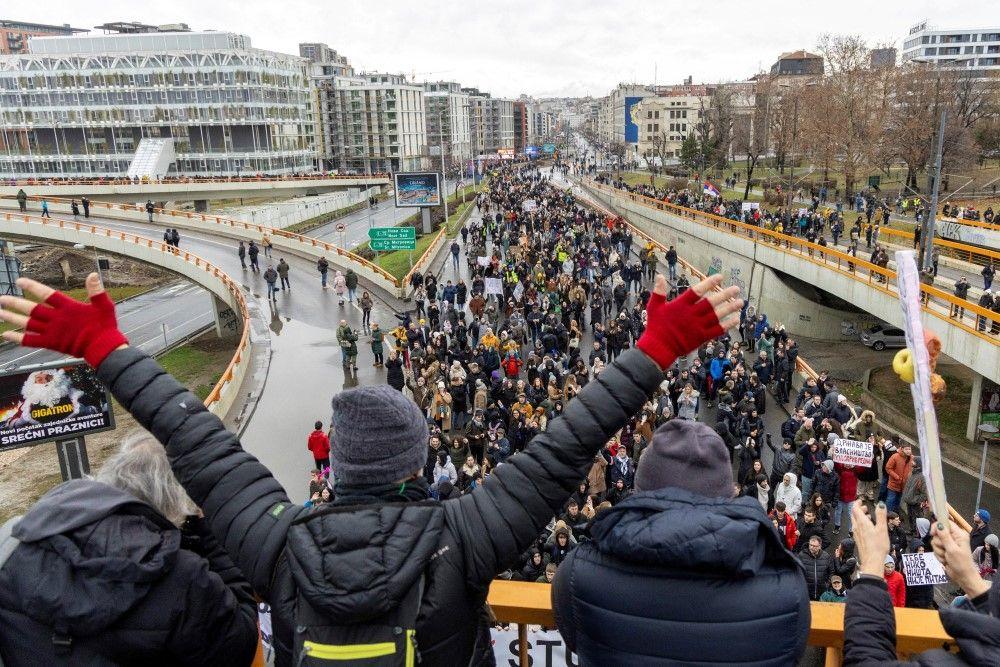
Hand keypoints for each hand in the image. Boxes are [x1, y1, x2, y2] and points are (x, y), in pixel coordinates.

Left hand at [0, 273, 127, 366]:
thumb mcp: (104, 305)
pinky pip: (30, 340)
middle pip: (32, 309)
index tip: (20, 281)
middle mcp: (57, 318)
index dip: (32, 287)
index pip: (46, 293)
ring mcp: (52, 331)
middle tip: (1, 299)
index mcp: (68, 307)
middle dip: (15, 303)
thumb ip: (96, 290)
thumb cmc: (105, 326)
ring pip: (28, 323)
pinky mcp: (51, 343)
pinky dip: (18, 337)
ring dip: (13, 318)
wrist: (103, 347)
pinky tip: (6, 334)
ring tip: (0, 313)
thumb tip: (92, 274)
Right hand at [636, 274, 741, 368]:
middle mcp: (691, 314)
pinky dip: (728, 324)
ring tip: (741, 302)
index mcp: (680, 305)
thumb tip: (660, 276)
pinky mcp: (701, 337)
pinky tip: (736, 319)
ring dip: (730, 308)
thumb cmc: (655, 326)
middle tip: (736, 289)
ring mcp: (697, 326)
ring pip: (717, 315)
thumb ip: (658, 292)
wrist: (658, 348)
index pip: (698, 291)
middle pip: (711, 302)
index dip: (709, 283)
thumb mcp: (654, 307)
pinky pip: (717, 330)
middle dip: (725, 295)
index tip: (720, 276)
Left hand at [852, 502, 889, 576]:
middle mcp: (857, 527)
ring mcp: (856, 534)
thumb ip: (881, 516)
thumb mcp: (882, 529)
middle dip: (858, 509)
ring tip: (868, 515)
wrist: (872, 561)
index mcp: (862, 523)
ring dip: (860, 516)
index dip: (857, 503)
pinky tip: (868, 528)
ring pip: (855, 521)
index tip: (861, 500)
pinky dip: (861, 524)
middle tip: (865, 507)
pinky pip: (857, 528)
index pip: (855, 509)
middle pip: (854, 515)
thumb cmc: (878, 546)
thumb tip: (880, 504)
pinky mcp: (858, 540)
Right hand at [931, 520, 990, 598]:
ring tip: (946, 556)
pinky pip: (936, 549)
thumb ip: (945, 536)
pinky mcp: (945, 551)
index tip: (932, 533)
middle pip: (938, 533)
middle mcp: (954, 538)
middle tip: (945, 550)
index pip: (946, 523)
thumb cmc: (961, 563)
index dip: (937, 526)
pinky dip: (938, 555)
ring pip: (935, 542)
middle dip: (938, 543)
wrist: (963, 577)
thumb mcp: (952, 549)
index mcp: (959, 535)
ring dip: (938, 550)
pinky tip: (945, 560)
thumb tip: (938, 524)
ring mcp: (949, 544)